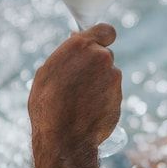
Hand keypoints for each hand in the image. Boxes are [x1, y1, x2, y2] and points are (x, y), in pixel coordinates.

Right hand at [28, 24, 121, 153]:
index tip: (100, 43)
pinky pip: (111, 93)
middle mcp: (101, 57)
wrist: (64, 137)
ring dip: (99, 84)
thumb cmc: (48, 105)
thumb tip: (76, 41)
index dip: (103, 37)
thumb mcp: (46, 73)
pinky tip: (88, 111)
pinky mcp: (119, 96)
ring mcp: (113, 77)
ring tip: (80, 101)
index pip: (105, 30)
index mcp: (81, 46)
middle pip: (105, 55)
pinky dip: (103, 99)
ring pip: (108, 75)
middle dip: (95, 65)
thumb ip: (66, 54)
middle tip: (79, 82)